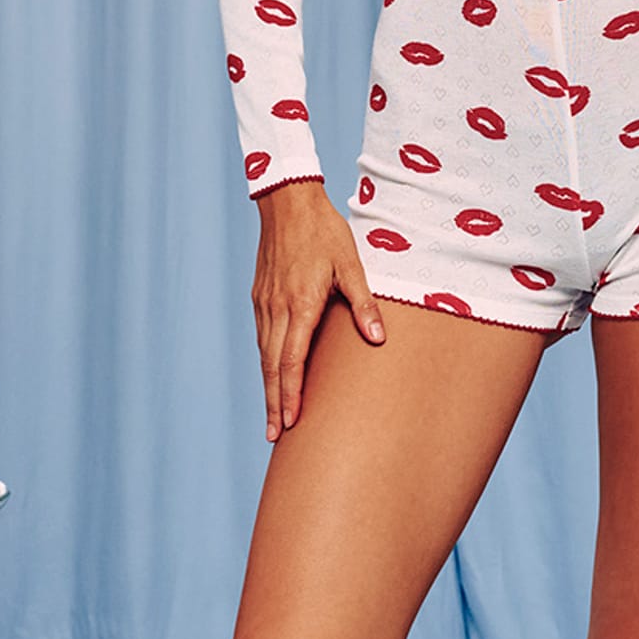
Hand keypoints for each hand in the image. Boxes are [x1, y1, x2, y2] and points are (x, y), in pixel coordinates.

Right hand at [252, 182, 386, 441]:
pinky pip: (261, 336)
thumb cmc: (324, 231)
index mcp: (300, 304)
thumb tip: (378, 338)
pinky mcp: (260, 296)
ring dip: (268, 386)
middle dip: (273, 403)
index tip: (290, 423)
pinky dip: (265, 361)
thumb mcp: (351, 263)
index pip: (291, 361)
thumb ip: (363, 302)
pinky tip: (271, 373)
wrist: (288, 202)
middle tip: (274, 437)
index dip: (290, 394)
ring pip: (264, 354)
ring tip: (273, 416)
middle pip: (272, 366)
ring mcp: (265, 303)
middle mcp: (277, 309)